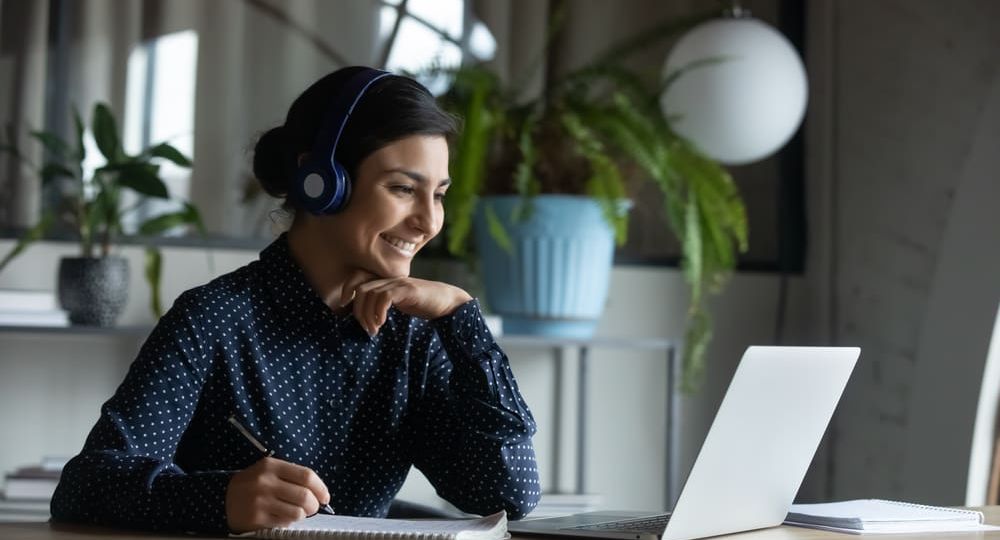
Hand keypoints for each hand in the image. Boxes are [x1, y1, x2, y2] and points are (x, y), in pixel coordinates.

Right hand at [225, 457, 330, 532]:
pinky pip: (284, 523)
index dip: (321, 488)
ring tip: (297, 513)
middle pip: (304, 496)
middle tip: (312, 508)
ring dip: (302, 515)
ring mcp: (260, 501)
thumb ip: (292, 476)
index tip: (325, 497)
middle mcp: (265, 482)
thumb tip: (320, 492)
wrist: (224, 499)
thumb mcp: (269, 471)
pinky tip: (282, 517)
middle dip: (314, 505)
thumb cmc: (254, 485)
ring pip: (297, 512)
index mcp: (271, 466)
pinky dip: (288, 522)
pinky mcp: (256, 518)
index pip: (306, 476)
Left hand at [340, 270, 472, 336]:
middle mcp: (390, 278)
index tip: (344, 305)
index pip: (358, 277)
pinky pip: (385, 297)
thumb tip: (366, 317)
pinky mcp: (408, 290)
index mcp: (386, 280)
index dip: (347, 289)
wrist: (447, 302)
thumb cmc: (423, 304)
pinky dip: (379, 311)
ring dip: (367, 315)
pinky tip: (382, 323)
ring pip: (369, 293)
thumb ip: (383, 303)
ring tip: (374, 330)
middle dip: (357, 311)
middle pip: (360, 289)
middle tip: (366, 328)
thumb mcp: (399, 303)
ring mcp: (399, 283)